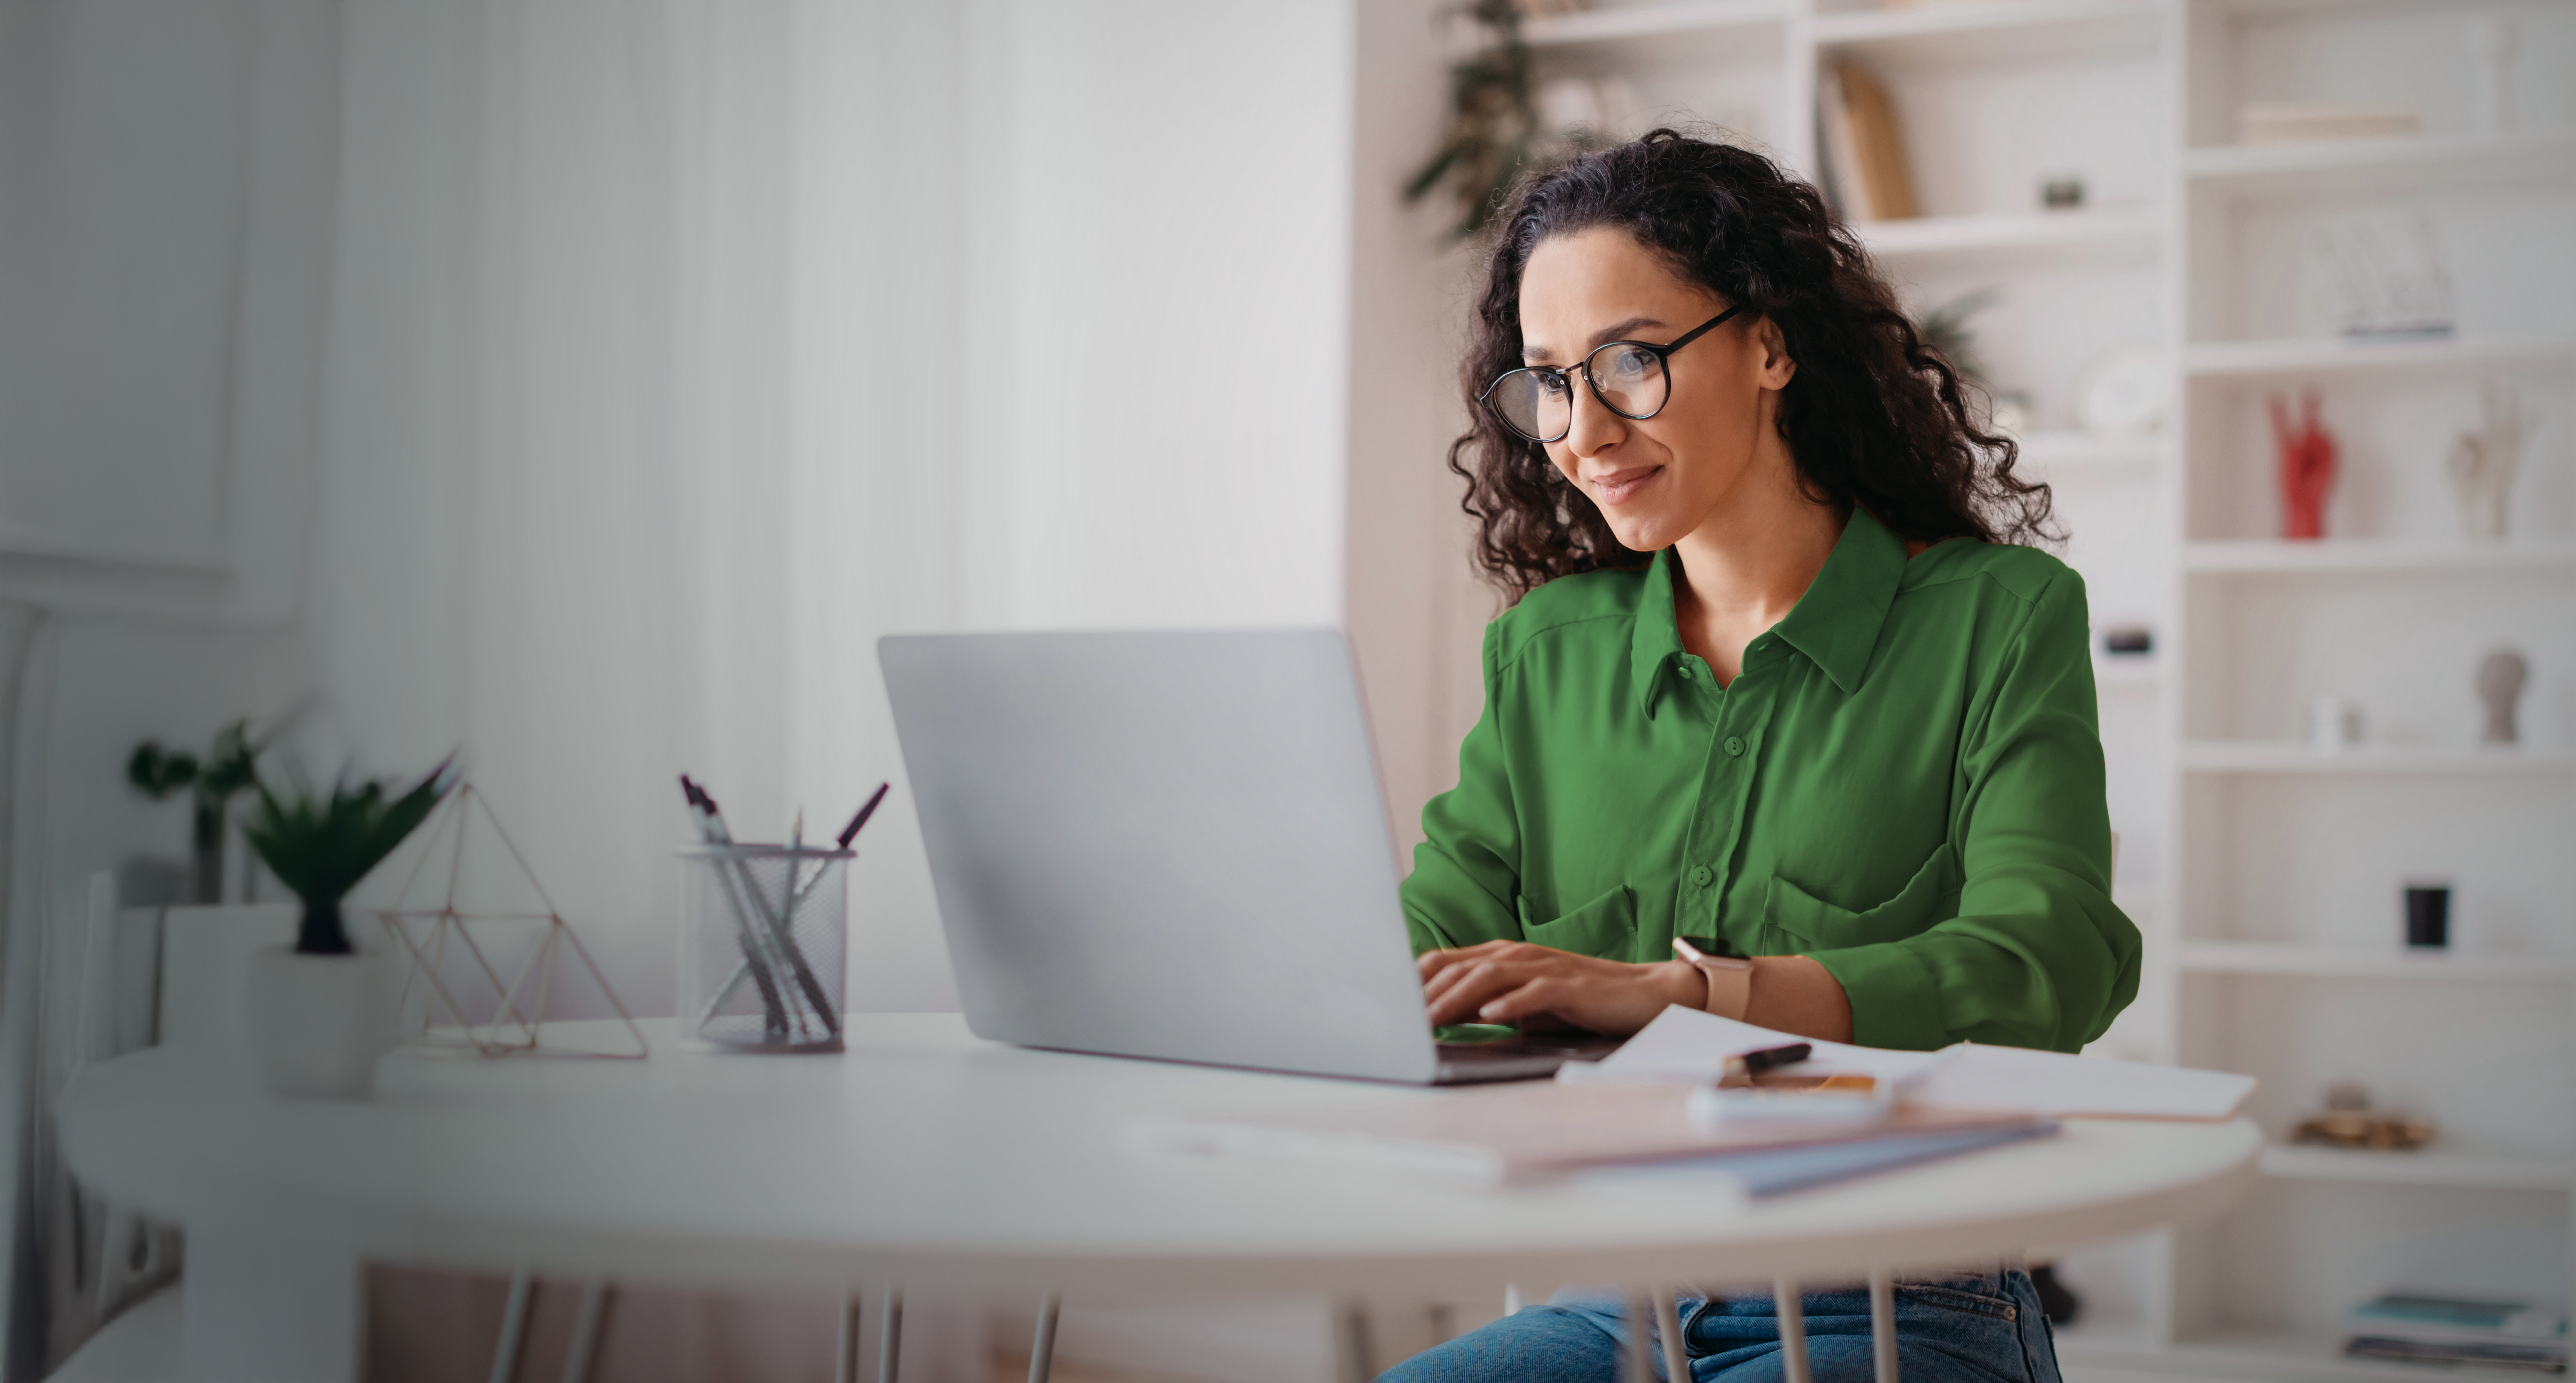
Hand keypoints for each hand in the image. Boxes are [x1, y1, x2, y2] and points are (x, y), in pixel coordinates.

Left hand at [1416, 940, 1704, 1036]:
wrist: (1644, 994)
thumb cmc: (1581, 1000)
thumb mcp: (1527, 1001)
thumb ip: (1488, 1002)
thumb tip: (1444, 1017)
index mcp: (1506, 956)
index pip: (1449, 961)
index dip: (1416, 980)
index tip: (1388, 1003)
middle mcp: (1521, 955)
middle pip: (1462, 968)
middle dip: (1427, 993)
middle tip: (1398, 1018)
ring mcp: (1547, 967)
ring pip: (1491, 976)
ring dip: (1457, 998)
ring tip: (1431, 1018)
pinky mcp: (1572, 986)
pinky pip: (1536, 993)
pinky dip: (1510, 1004)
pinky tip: (1490, 1016)